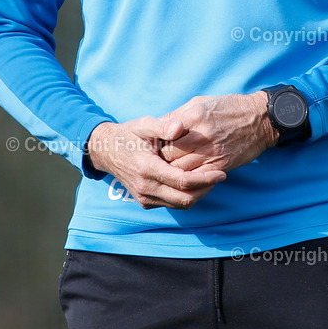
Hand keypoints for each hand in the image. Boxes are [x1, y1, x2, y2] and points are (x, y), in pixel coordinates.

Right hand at [86, 118, 225, 209]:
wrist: (106, 151)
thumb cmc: (128, 134)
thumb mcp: (144, 124)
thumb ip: (162, 125)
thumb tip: (180, 127)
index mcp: (146, 167)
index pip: (182, 181)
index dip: (205, 179)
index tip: (221, 173)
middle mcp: (145, 187)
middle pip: (184, 198)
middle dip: (205, 189)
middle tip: (220, 175)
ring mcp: (144, 197)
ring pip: (179, 204)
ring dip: (198, 194)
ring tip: (210, 178)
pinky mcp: (145, 202)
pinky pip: (171, 204)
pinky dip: (186, 196)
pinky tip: (194, 182)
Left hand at [159, 91, 278, 172]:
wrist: (260, 119)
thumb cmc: (228, 107)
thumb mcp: (200, 102)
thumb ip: (178, 114)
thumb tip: (157, 126)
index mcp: (193, 117)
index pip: (164, 136)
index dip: (157, 144)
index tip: (155, 146)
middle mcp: (201, 136)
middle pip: (170, 156)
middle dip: (162, 160)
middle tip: (159, 161)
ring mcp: (212, 153)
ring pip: (182, 170)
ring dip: (174, 171)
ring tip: (171, 169)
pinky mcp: (222, 165)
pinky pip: (199, 178)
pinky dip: (190, 178)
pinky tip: (188, 174)